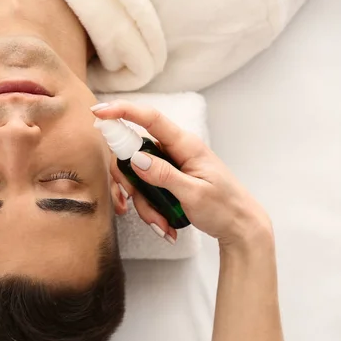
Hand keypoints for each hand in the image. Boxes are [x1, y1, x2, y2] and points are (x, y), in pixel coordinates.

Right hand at [93, 100, 271, 247]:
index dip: (123, 111)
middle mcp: (174, 152)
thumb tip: (134, 159)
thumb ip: (163, 176)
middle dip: (129, 183)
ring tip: (162, 225)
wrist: (240, 228)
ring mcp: (169, 166)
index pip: (150, 119)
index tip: (99, 111)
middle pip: (133, 155)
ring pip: (137, 178)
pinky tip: (164, 226)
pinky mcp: (167, 181)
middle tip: (130, 203)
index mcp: (185, 145)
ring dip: (143, 205)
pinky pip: (146, 190)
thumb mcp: (194, 194)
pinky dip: (150, 210)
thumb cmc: (225, 208)